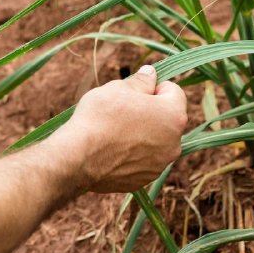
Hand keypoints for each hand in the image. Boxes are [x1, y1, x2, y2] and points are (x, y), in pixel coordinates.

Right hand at [51, 65, 186, 192]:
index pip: (174, 91)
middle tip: (122, 110)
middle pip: (166, 119)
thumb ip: (141, 81)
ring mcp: (160, 164)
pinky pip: (143, 160)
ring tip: (115, 131)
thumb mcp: (119, 88)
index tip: (134, 91)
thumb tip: (150, 73)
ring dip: (143, 133)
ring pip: (155, 141)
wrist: (79, 156)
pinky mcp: (144, 179)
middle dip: (150, 112)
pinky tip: (112, 149)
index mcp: (174, 115)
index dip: (153, 86)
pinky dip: (133, 153)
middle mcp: (174, 143)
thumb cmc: (100, 116)